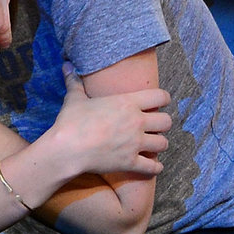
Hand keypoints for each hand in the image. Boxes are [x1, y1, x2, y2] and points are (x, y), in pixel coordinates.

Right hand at [48, 65, 170, 176]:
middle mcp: (137, 122)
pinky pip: (153, 167)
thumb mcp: (74, 99)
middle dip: (162, 123)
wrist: (66, 149)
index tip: (158, 103)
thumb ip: (75, 82)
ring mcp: (135, 144)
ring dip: (159, 144)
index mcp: (128, 103)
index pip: (161, 96)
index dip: (163, 99)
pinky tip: (153, 166)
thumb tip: (66, 65)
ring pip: (163, 144)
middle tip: (154, 126)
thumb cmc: (71, 122)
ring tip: (152, 145)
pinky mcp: (130, 162)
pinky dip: (155, 168)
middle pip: (167, 121)